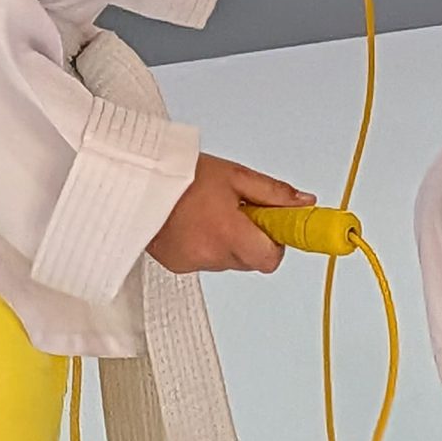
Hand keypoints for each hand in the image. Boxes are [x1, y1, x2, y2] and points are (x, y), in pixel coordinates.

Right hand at [147, 155, 310, 275]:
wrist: (138, 181)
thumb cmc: (183, 175)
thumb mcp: (236, 176)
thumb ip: (274, 193)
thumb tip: (303, 204)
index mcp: (229, 234)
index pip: (270, 259)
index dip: (275, 241)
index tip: (272, 223)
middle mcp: (211, 255)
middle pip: (249, 259)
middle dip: (251, 238)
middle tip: (238, 209)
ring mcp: (192, 263)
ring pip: (227, 260)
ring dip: (227, 241)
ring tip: (210, 210)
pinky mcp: (176, 265)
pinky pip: (204, 260)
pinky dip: (205, 245)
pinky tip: (193, 221)